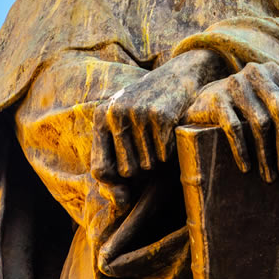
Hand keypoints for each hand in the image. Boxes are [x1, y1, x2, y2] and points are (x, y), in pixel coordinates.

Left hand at [91, 49, 222, 181]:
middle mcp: (115, 114)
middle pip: (127, 171)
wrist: (179, 74)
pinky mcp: (162, 116)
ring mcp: (138, 114)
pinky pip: (165, 154)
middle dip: (142, 168)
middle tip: (150, 151)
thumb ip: (114, 165)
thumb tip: (122, 203)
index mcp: (101, 117)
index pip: (100, 169)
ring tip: (159, 138)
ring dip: (158, 159)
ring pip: (148, 165)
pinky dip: (170, 150)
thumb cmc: (148, 110)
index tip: (127, 187)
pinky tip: (171, 131)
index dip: (114, 185)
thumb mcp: (124, 127)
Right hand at [183, 61, 278, 181]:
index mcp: (273, 71)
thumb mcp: (269, 95)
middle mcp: (255, 73)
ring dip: (265, 154)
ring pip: (259, 122)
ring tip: (269, 176)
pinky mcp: (217, 99)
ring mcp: (235, 84)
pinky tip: (247, 167)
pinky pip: (233, 128)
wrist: (202, 102)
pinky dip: (242, 150)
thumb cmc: (245, 104)